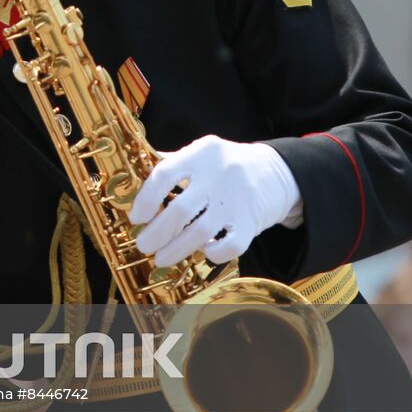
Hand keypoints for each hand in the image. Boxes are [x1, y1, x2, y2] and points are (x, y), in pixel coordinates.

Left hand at [130, 134, 301, 266]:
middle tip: (143, 245)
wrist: (276, 171)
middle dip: (157, 233)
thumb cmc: (225, 165)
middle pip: (181, 210)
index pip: (165, 174)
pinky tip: (203, 251)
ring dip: (176, 249)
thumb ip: (172, 165)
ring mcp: (237, 200)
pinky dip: (213, 253)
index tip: (136, 218)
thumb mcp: (200, 154)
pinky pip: (230, 246)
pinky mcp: (252, 222)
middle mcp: (219, 175)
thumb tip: (134, 185)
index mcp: (201, 154)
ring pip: (201, 232)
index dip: (145, 199)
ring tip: (161, 258)